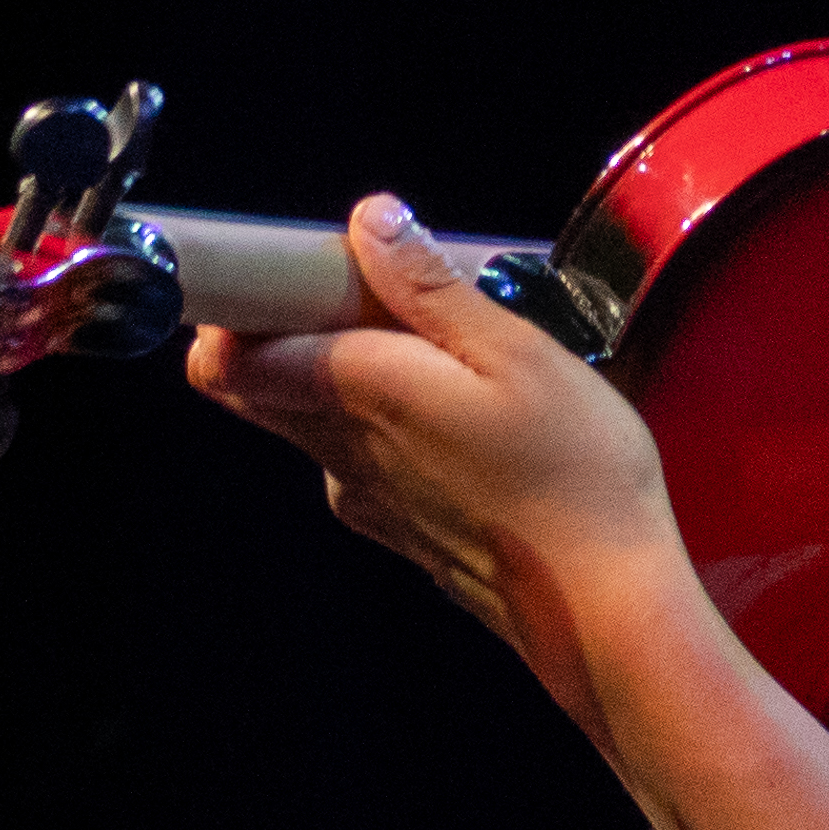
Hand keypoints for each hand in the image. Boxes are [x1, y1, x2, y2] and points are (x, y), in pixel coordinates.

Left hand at [182, 197, 689, 717]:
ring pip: (307, 426)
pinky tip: (455, 418)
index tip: (278, 272)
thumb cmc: (574, 474)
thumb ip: (432, 289)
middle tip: (359, 294)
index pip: (228, 362)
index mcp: (359, 395)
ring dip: (338, 378)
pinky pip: (355, 463)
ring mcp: (364, 499)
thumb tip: (369, 221)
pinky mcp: (397, 530)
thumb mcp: (517, 354)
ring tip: (430, 350)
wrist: (600, 608)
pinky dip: (378, 427)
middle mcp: (340, 454)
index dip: (229, 313)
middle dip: (280, 334)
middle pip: (256, 391)